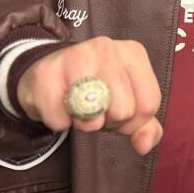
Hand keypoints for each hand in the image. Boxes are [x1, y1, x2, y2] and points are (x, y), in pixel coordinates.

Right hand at [16, 36, 162, 154]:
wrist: (48, 72)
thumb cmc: (94, 89)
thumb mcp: (127, 101)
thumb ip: (145, 125)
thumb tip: (144, 145)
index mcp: (133, 53)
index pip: (148, 105)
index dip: (133, 122)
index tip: (117, 111)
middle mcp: (106, 48)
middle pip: (123, 112)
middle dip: (108, 122)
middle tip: (96, 109)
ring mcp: (74, 57)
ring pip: (93, 117)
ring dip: (84, 124)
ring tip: (78, 107)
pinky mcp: (45, 74)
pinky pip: (60, 122)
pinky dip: (59, 122)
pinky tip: (59, 104)